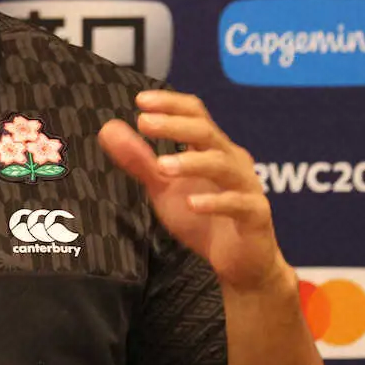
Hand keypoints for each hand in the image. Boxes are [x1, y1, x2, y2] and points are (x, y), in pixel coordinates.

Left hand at [97, 89, 290, 292]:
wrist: (240, 263)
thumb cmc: (203, 219)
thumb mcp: (164, 187)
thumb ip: (139, 160)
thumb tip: (108, 129)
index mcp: (212, 149)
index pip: (196, 114)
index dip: (171, 104)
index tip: (141, 100)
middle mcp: (232, 161)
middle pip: (207, 132)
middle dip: (175, 125)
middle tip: (144, 122)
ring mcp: (247, 187)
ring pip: (223, 165)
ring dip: (192, 162)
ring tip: (161, 165)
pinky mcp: (255, 216)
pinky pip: (238, 204)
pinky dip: (215, 202)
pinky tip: (192, 204)